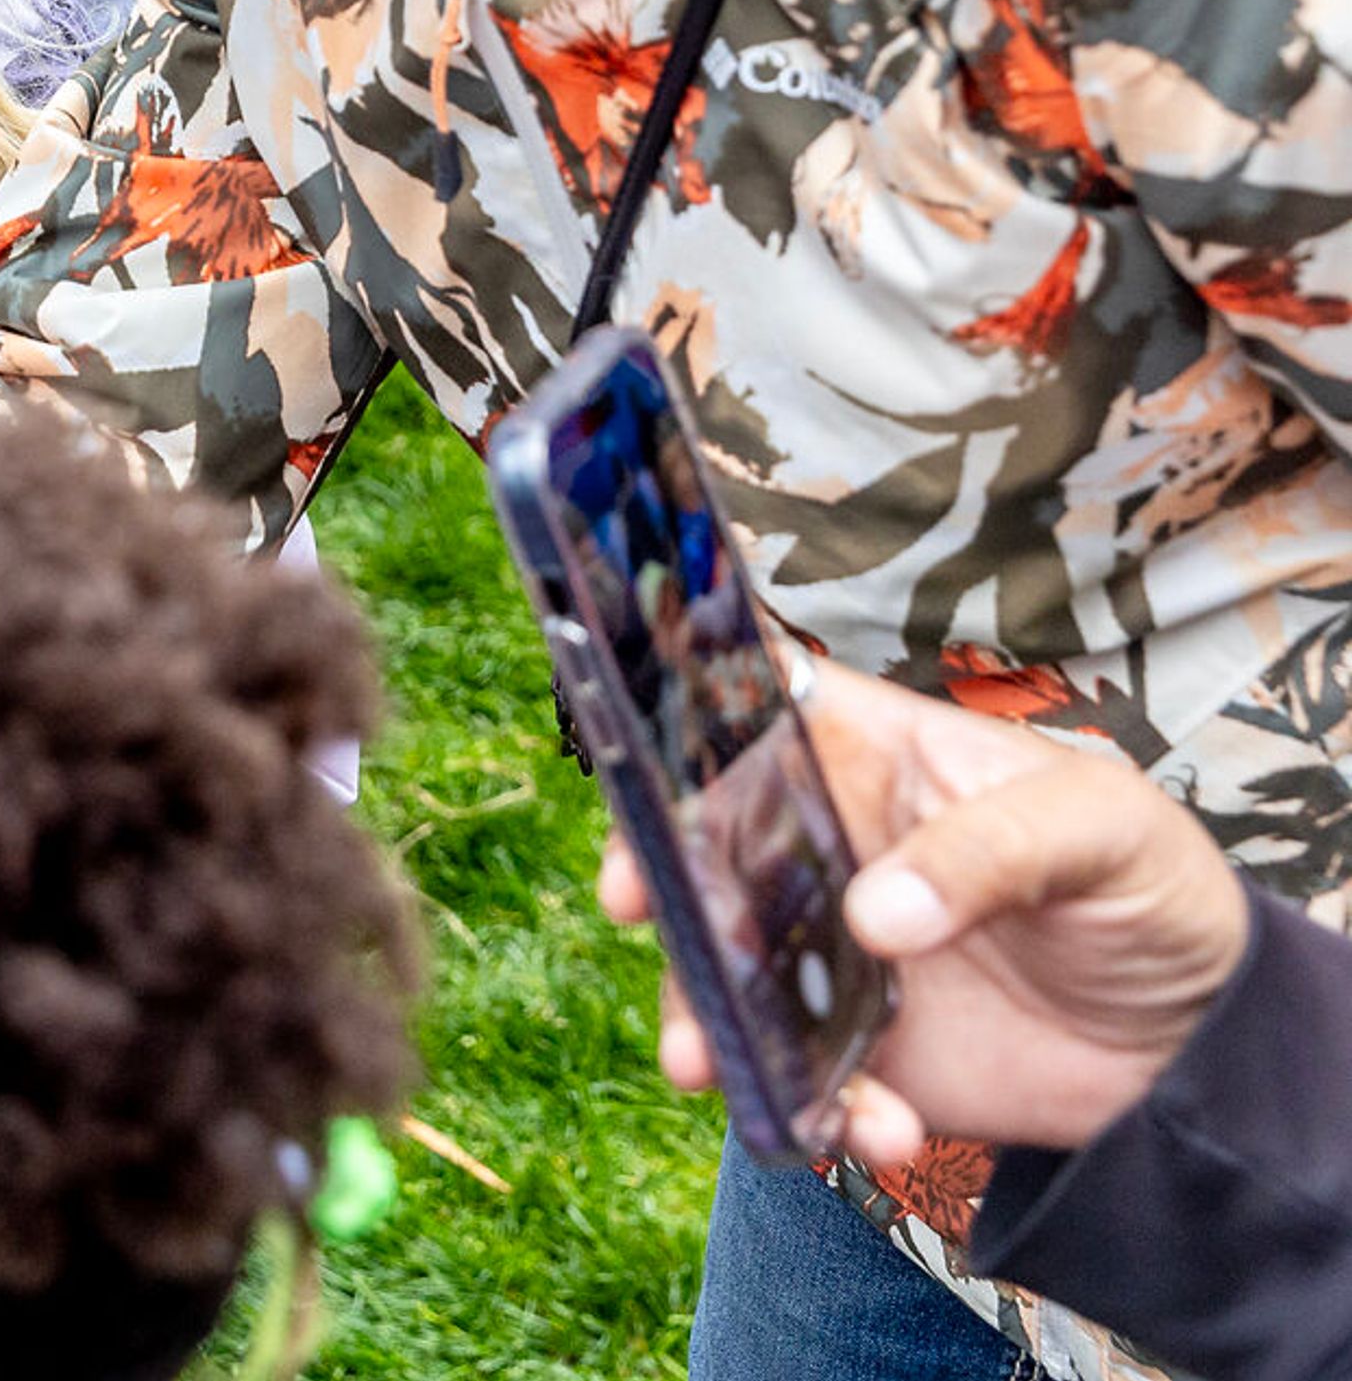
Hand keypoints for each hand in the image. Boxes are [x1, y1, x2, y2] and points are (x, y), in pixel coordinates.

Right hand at [598, 661, 1250, 1163]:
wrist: (1197, 1049)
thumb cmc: (1154, 890)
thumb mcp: (1100, 832)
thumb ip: (991, 851)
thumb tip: (873, 916)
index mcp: (878, 758)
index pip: (756, 712)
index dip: (688, 724)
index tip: (648, 770)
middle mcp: (830, 847)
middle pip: (708, 841)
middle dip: (661, 876)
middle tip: (644, 910)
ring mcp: (830, 951)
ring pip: (723, 967)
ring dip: (705, 1012)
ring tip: (710, 1063)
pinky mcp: (854, 1049)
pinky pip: (798, 1077)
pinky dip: (818, 1111)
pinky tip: (880, 1129)